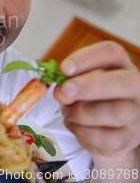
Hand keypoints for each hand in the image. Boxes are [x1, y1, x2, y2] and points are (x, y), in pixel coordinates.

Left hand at [54, 41, 139, 159]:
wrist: (111, 128)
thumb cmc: (93, 97)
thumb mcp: (82, 81)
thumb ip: (70, 80)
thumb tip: (60, 90)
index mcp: (122, 66)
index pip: (112, 52)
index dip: (87, 58)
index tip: (64, 68)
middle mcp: (137, 88)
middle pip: (124, 82)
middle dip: (89, 86)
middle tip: (64, 91)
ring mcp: (137, 115)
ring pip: (116, 112)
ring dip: (81, 113)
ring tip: (67, 111)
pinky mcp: (128, 139)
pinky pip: (106, 139)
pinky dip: (83, 132)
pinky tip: (75, 126)